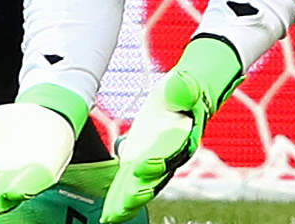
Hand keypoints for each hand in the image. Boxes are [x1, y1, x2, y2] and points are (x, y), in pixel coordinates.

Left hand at [103, 37, 242, 222]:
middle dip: (139, 191)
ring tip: (111, 217)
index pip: (169, 151)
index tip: (142, 166)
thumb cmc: (186, 90)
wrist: (185, 96)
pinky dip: (119, 198)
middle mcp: (169, 156)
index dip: (157, 160)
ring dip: (126, 201)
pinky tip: (109, 214)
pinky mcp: (140, 162)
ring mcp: (154, 162)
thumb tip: (182, 85)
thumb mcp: (185, 85)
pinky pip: (130, 183)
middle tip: (125, 203)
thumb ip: (183, 89)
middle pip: (154, 177)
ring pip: (140, 186)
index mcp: (181, 138)